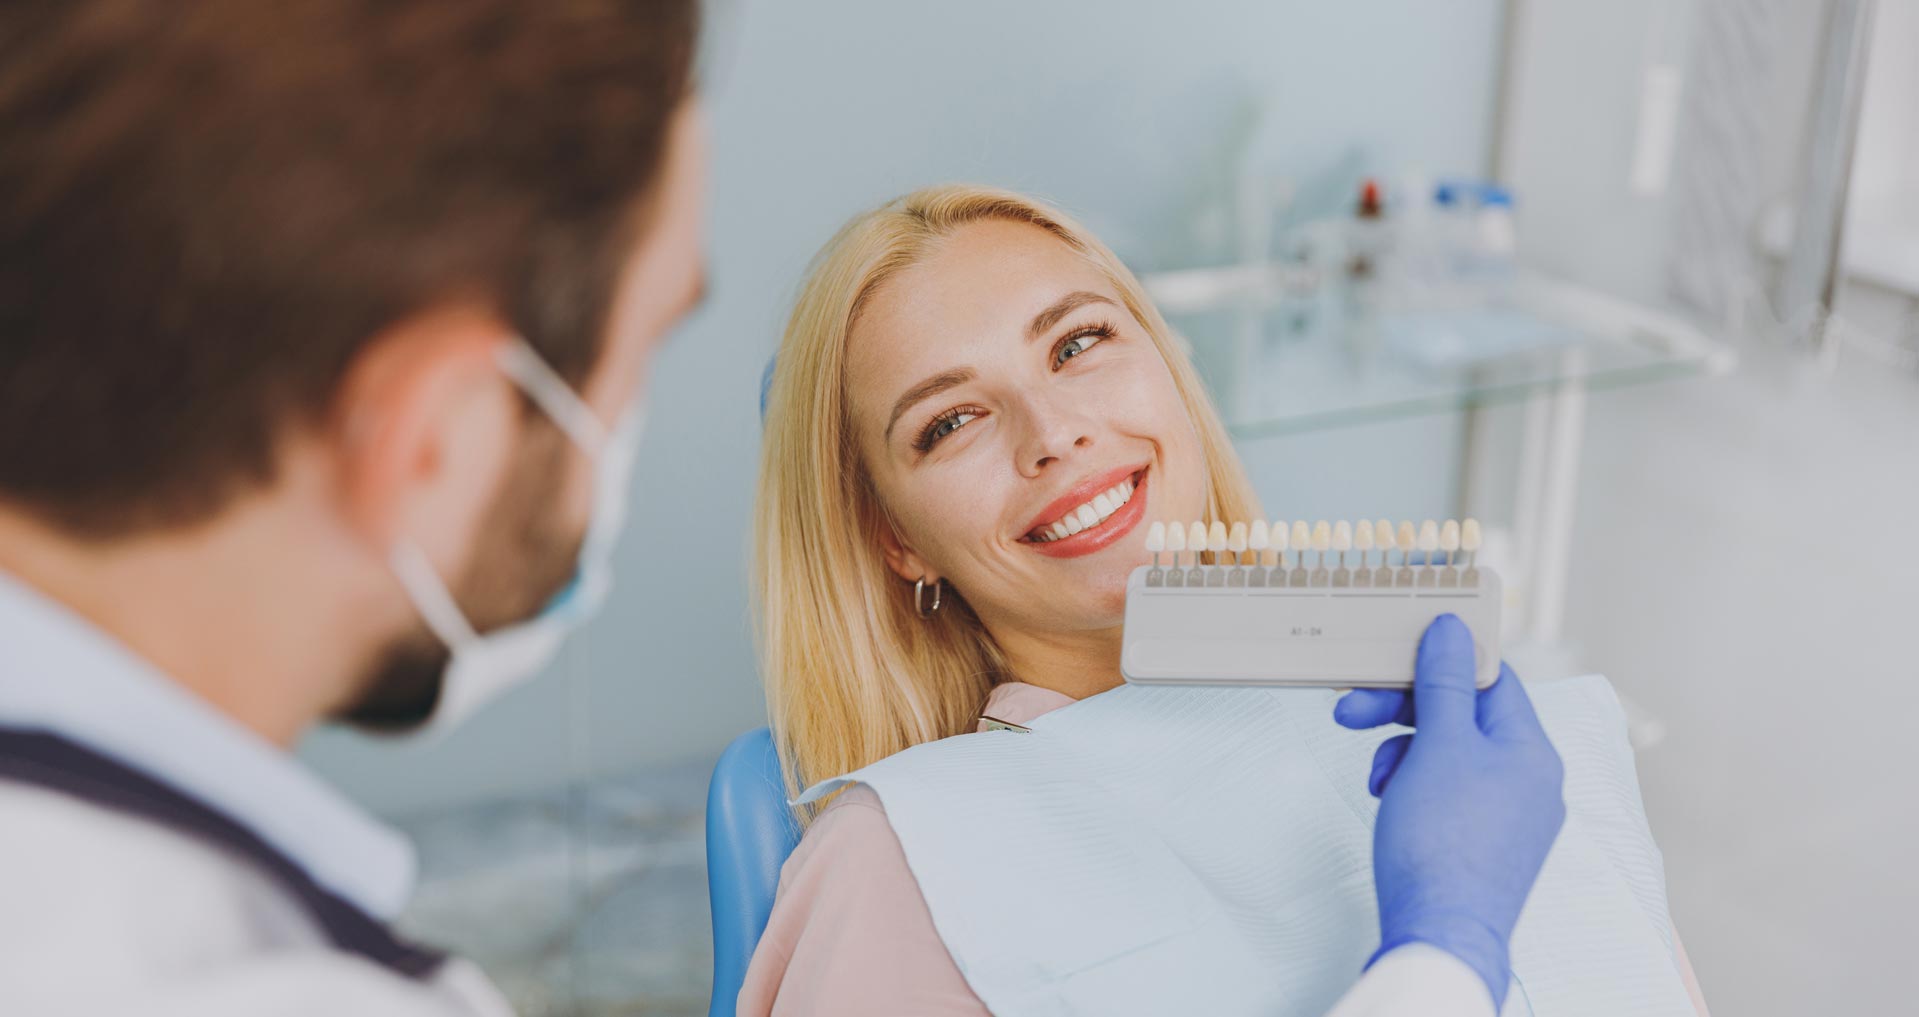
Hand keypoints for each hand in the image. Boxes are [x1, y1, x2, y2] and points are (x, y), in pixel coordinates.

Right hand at [1332, 614, 1564, 1010]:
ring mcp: (1509, 817)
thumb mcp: (1439, 745)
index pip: (1490, 678)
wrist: (1438, 935)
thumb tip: (1453, 630)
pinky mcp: (1483, 845)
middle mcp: (1530, 781)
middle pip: (1464, 717)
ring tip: (1377, 779)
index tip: (1395, 655)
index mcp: (1531, 750)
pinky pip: (1447, 794)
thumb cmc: (1442, 842)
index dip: (1440, 661)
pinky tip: (1388, 802)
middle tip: (1351, 709)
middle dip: (1403, 711)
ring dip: (1402, 752)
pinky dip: (1412, 787)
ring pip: (1449, 756)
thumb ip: (1445, 683)